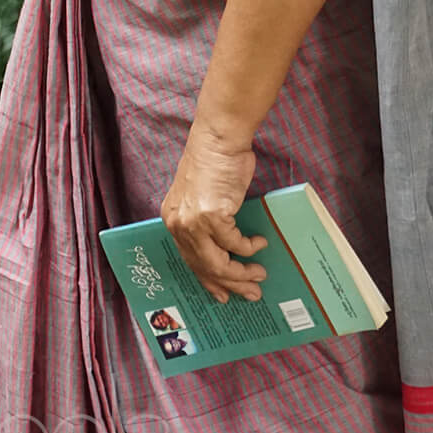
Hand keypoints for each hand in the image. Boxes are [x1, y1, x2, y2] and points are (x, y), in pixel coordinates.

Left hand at [160, 119, 267, 303]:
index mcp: (173, 218)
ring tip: (259, 275)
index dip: (208, 280)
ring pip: (219, 263)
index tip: (222, 293)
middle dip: (230, 284)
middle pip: (204, 267)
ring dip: (242, 273)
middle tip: (251, 293)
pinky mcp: (213, 216)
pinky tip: (260, 243)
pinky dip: (250, 247)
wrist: (219, 138)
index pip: (189, 260)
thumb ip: (205, 221)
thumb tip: (226, 247)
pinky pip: (235, 244)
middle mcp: (179, 224)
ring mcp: (194, 222)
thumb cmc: (215, 161)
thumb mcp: (200, 195)